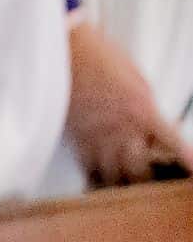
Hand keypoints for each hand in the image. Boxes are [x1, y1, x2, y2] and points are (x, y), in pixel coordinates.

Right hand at [66, 18, 188, 186]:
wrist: (61, 45)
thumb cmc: (100, 56)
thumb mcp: (137, 79)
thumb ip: (149, 109)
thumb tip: (160, 130)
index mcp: (143, 112)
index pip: (175, 147)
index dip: (188, 165)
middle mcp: (121, 130)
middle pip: (142, 172)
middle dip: (153, 183)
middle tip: (161, 188)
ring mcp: (96, 138)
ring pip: (115, 178)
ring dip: (127, 188)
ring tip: (136, 195)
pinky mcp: (76, 140)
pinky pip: (89, 171)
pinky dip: (100, 183)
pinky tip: (107, 190)